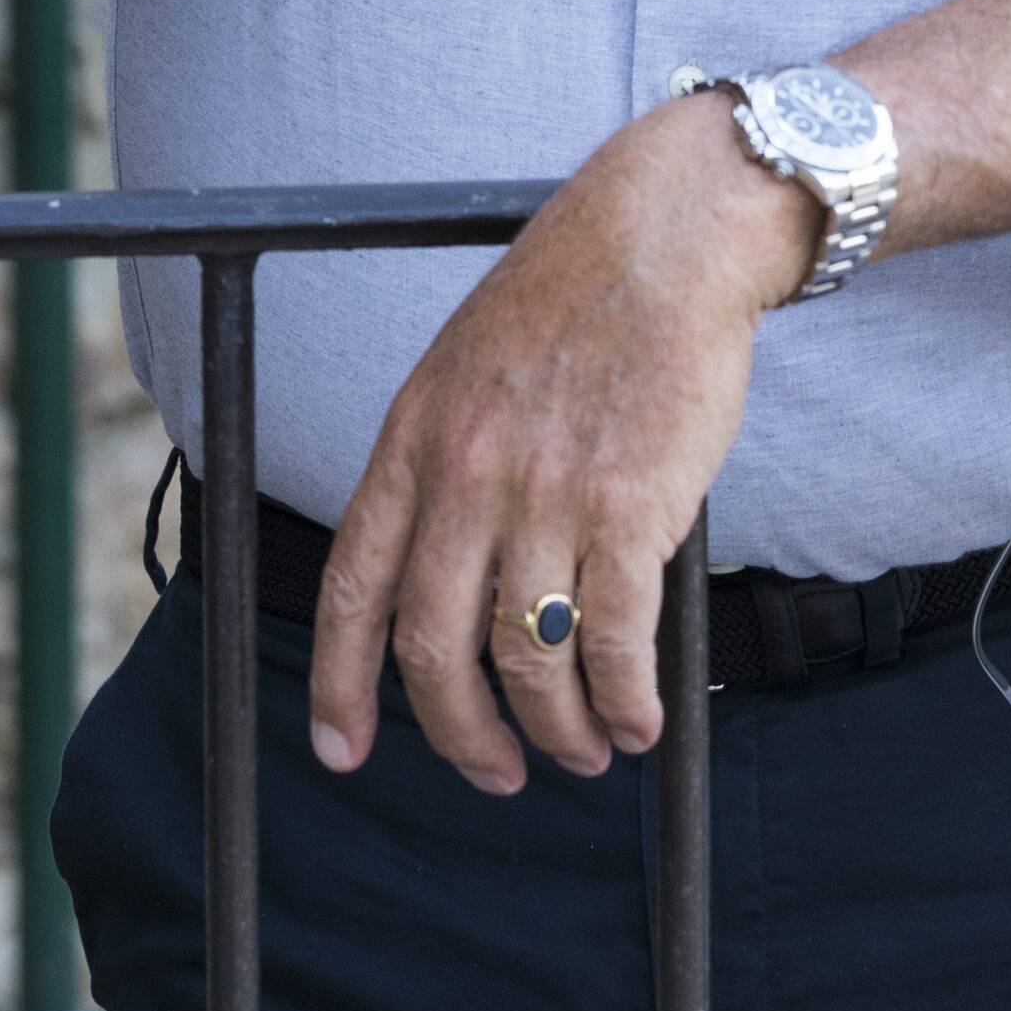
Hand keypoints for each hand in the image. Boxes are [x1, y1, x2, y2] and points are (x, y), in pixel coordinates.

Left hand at [306, 101, 813, 794]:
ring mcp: (546, 497)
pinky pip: (615, 644)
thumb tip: (451, 573)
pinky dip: (625, 702)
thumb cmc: (575, 297)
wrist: (669, 237)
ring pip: (527, 663)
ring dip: (559, 732)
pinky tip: (639, 720)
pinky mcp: (631, 510)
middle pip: (434, 652)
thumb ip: (445, 466)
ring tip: (585, 750)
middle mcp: (466, 478)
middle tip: (497, 773)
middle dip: (463, 737)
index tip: (344, 748)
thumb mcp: (464, 369)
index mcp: (412, 441)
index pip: (352, 588)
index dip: (342, 685)